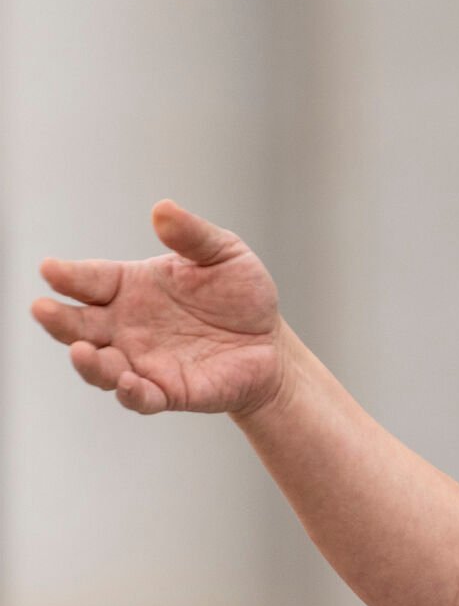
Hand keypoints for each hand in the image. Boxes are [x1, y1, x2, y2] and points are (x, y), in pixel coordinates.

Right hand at [30, 200, 289, 416]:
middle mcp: (126, 326)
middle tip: (42, 309)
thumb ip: (192, 235)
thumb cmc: (240, 295)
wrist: (270, 343)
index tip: (50, 269)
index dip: (67, 275)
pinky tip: (128, 383)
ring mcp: (142, 361)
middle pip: (78, 325)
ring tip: (81, 350)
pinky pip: (140, 397)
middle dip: (57, 319)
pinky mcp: (168, 391)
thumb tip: (163, 209)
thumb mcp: (224, 254)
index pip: (89, 280)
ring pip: (101, 366)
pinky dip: (130, 393)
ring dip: (88, 362)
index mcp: (130, 287)